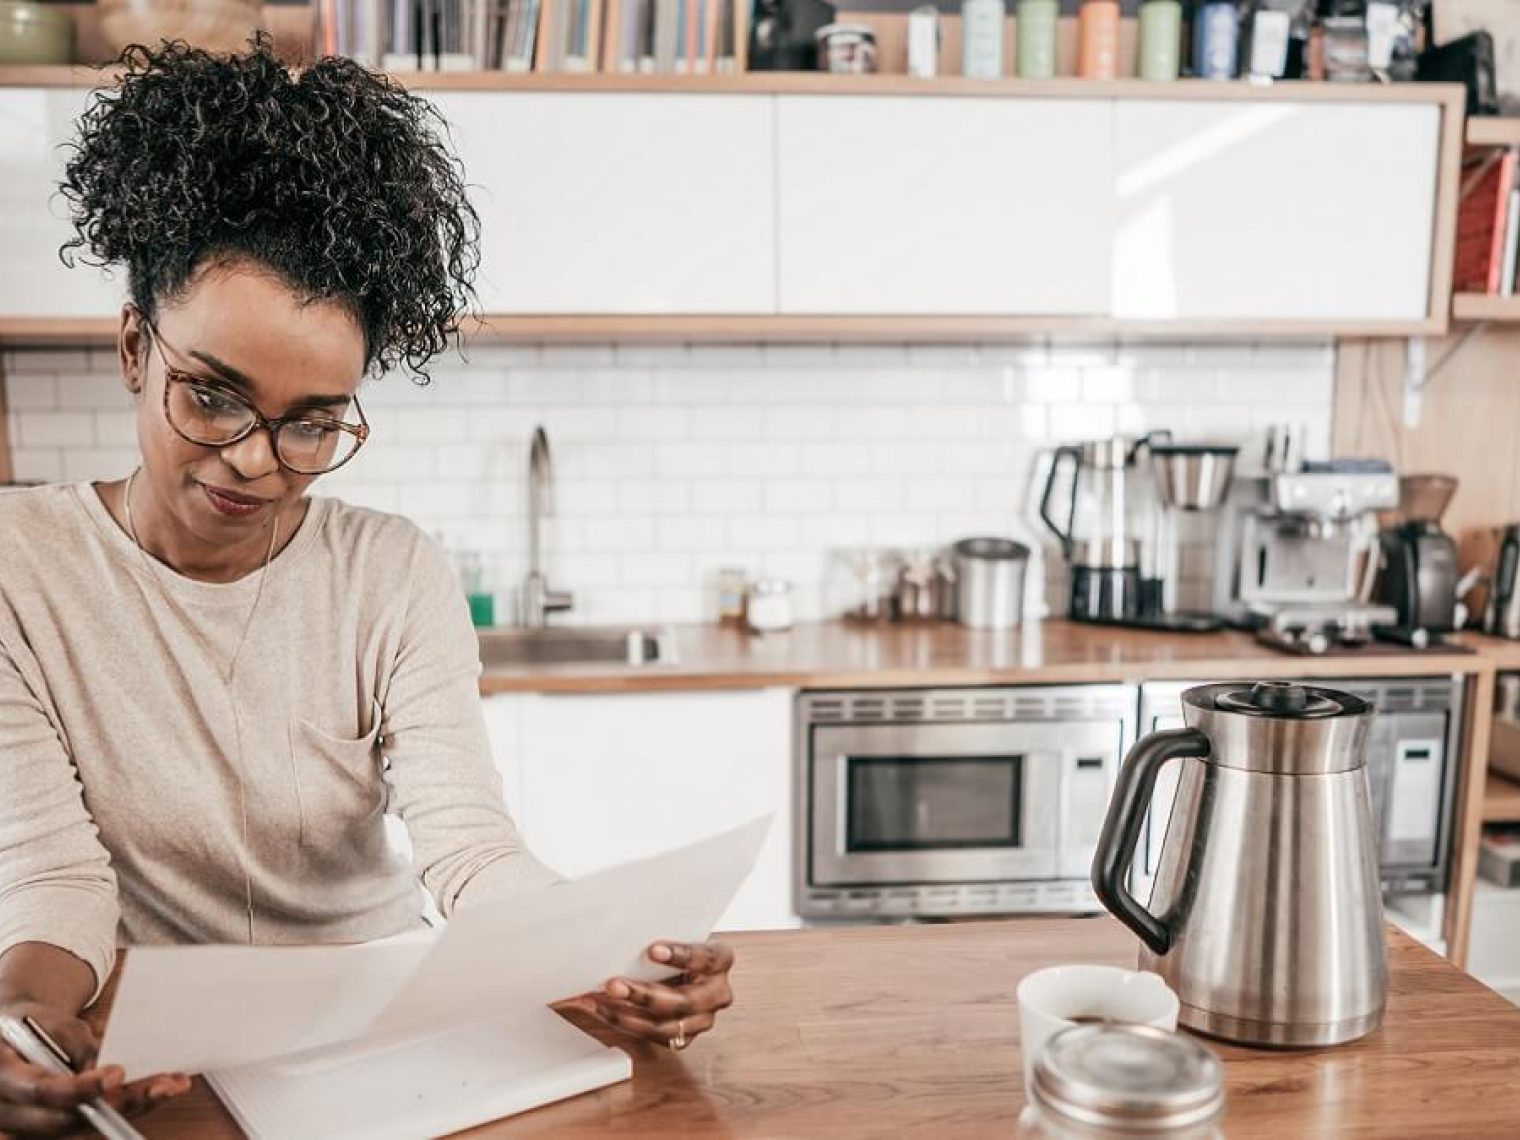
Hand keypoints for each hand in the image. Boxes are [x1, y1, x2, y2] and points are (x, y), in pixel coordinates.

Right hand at [0, 998, 190, 1135]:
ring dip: (134, 1106)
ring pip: (86, 1123)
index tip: (115, 1075)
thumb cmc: (28, 1024)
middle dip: (121, 1104)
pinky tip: (161, 1088)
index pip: (40, 1091)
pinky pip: (92, 1118)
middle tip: (162, 1086)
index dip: (79, 1088)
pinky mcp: (57, 1123)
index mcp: (3, 1077)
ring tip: (173, 1084)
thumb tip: (109, 1070)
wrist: (9, 1038)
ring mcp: (34, 1124)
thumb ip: (76, 1047)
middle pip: (69, 1119)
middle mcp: (14, 1111)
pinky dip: (127, 1104)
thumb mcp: (49, 1023)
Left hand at [564, 940, 734, 1051]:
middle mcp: (717, 992)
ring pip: (667, 1026)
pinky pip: (654, 1038)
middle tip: (614, 985)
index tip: (653, 950)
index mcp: (720, 960)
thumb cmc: (676, 949)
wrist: (682, 972)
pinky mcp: (684, 1038)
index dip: (680, 956)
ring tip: (601, 1002)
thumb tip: (622, 926)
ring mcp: (703, 1019)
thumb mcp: (678, 935)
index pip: (705, 958)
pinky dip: (625, 1024)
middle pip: (684, 1001)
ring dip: (628, 1015)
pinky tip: (605, 1012)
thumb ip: (661, 935)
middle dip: (644, 995)